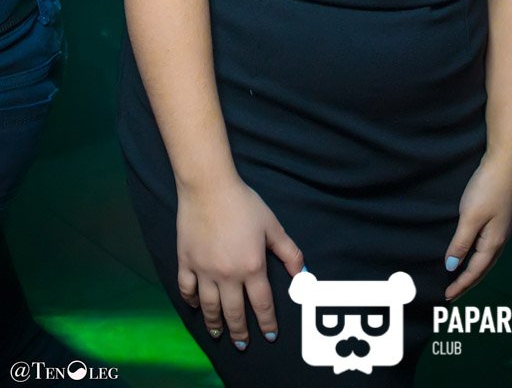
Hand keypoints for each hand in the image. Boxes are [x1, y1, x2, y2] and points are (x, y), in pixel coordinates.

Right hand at [176, 172, 302, 348]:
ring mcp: (204, 271)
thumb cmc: (244, 204)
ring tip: (219, 333)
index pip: (262, 303)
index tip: (270, 336)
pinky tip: (195, 307)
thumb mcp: (272, 226)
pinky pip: (187, 289)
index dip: (268, 322)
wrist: (209, 188)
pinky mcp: (186, 262)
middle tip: (243, 344)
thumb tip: (303, 274)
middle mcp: (227, 275)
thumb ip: (288, 252)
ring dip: (215, 323)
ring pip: (210, 307)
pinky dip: (191, 301)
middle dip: (240, 332)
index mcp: (251, 267)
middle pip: (234, 312)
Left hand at [443, 154, 511, 300]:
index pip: (475, 271)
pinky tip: (473, 251)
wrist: (505, 164)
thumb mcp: (470, 217)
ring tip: (462, 277)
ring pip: (487, 258)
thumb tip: (451, 266)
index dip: (460, 284)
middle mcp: (501, 239)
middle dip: (469, 282)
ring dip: (475, 270)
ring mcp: (503, 228)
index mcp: (493, 242)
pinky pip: (488, 245)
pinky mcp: (501, 217)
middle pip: (483, 269)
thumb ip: (461, 242)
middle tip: (454, 293)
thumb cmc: (487, 189)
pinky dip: (478, 256)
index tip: (447, 296)